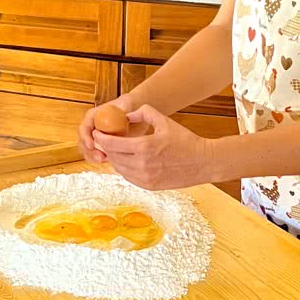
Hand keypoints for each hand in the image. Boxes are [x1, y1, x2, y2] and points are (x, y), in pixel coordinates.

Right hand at [79, 93, 138, 164]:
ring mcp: (97, 138)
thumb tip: (125, 113)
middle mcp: (93, 127)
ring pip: (89, 151)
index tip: (91, 145)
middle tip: (100, 157)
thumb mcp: (127, 104)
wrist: (137, 113)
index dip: (85, 137)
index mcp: (94, 116)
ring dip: (94, 157)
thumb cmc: (130, 105)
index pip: (84, 127)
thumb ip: (124, 108)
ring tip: (105, 160)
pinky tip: (111, 161)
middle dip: (89, 152)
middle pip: (83, 142)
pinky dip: (102, 159)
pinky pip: (98, 155)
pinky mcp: (105, 146)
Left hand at [92, 105, 211, 191]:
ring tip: (114, 150)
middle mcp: (142, 165)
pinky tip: (126, 161)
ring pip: (120, 169)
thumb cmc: (186, 140)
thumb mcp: (165, 120)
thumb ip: (144, 112)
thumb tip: (127, 116)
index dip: (101, 139)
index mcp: (144, 148)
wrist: (203, 162)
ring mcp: (145, 178)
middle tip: (102, 141)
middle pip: (114, 157)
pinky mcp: (150, 186)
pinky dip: (124, 169)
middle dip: (105, 148)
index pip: (113, 144)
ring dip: (114, 159)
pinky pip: (129, 177)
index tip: (96, 134)